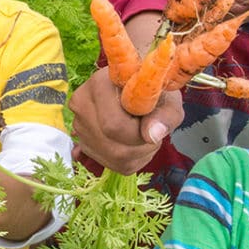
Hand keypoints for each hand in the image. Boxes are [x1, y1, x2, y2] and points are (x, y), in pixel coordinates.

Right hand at [68, 67, 183, 174]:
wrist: (141, 90)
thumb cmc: (155, 90)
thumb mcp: (169, 98)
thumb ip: (165, 115)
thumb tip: (153, 136)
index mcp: (99, 84)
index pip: (115, 125)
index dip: (141, 131)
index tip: (152, 118)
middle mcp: (81, 104)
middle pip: (114, 147)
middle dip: (142, 145)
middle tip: (151, 127)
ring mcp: (79, 125)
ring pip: (113, 158)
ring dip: (139, 153)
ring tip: (143, 131)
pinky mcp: (84, 143)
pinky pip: (112, 165)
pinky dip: (131, 159)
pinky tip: (134, 140)